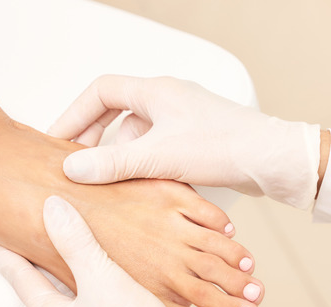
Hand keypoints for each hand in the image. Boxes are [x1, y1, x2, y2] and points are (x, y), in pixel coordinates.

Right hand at [49, 75, 322, 208]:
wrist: (272, 161)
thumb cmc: (226, 147)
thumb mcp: (159, 157)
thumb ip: (114, 163)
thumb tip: (73, 167)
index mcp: (156, 91)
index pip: (101, 92)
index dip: (75, 115)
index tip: (57, 141)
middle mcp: (168, 100)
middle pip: (117, 113)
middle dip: (96, 141)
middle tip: (80, 167)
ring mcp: (183, 120)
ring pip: (138, 136)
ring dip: (122, 159)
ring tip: (111, 187)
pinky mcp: (195, 141)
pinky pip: (158, 150)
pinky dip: (145, 167)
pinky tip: (143, 191)